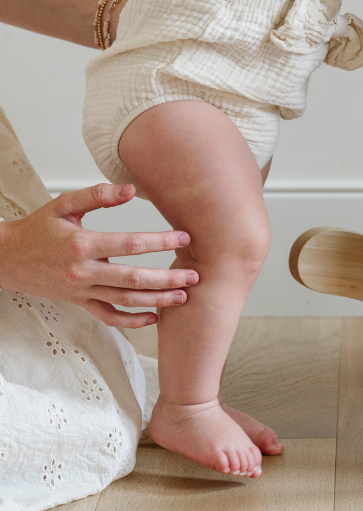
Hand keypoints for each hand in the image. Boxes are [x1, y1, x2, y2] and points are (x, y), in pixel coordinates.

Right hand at [0, 182, 197, 327]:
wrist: (6, 258)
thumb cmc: (38, 228)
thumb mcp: (64, 205)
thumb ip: (97, 195)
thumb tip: (130, 189)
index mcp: (81, 245)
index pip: (128, 245)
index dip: (159, 242)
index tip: (185, 237)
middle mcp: (83, 272)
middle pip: (131, 279)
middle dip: (166, 279)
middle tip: (195, 275)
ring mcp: (81, 291)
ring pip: (124, 301)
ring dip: (156, 301)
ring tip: (183, 297)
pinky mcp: (78, 303)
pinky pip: (107, 317)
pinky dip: (130, 321)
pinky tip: (153, 318)